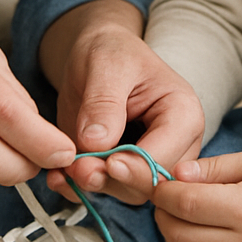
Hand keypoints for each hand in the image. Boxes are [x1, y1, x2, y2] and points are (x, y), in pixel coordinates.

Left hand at [38, 0, 204, 203]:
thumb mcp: (107, 65)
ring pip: (128, 192)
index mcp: (183, 114)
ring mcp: (148, 160)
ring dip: (94, 186)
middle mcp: (174, 144)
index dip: (137, 166)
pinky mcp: (123, 169)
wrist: (95, 54)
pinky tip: (59, 177)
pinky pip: (106, 189)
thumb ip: (103, 103)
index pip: (167, 155)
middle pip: (151, 183)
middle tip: (77, 169)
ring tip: (63, 171)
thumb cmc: (110, 50)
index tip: (105, 162)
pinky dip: (80, 188)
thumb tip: (96, 143)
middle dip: (112, 180)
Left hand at [125, 151, 241, 241]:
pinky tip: (194, 230)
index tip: (154, 176)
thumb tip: (175, 173)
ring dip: (171, 234)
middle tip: (166, 192)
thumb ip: (211, 168)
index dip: (161, 190)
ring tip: (180, 210)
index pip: (185, 205)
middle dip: (162, 212)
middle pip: (178, 235)